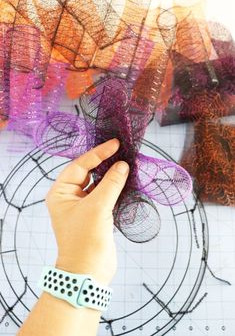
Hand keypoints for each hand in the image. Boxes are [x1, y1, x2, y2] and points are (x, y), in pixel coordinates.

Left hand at [45, 138, 128, 284]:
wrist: (89, 272)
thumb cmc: (86, 240)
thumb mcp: (97, 207)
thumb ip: (110, 183)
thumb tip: (122, 165)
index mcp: (61, 192)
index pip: (79, 165)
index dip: (98, 153)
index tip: (115, 144)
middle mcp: (69, 196)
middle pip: (87, 172)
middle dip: (103, 162)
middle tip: (121, 151)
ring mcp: (82, 205)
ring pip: (97, 183)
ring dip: (110, 175)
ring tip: (125, 163)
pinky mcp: (94, 214)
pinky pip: (104, 194)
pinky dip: (114, 187)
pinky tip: (124, 179)